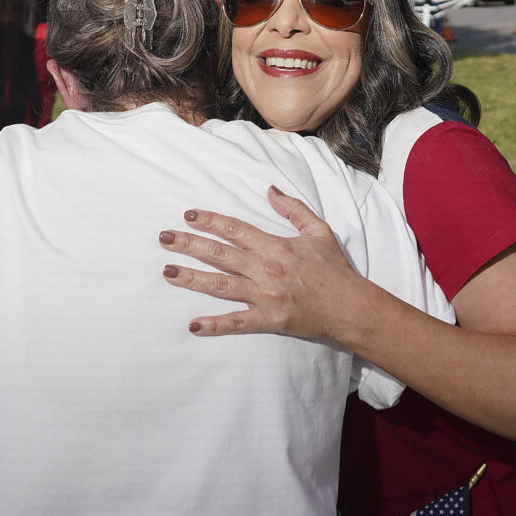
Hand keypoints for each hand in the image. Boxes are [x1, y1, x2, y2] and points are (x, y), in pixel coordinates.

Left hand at [159, 185, 367, 338]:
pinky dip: (214, 325)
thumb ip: (293, 209)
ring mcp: (265, 296)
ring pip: (220, 285)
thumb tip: (270, 190)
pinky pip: (236, 322)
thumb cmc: (334, 269)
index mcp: (276, 246)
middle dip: (189, 245)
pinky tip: (193, 325)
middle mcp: (266, 269)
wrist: (351, 307)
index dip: (210, 221)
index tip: (188, 215)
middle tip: (164, 238)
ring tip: (168, 271)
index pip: (235, 229)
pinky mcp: (268, 320)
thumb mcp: (319, 231)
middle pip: (220, 254)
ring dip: (192, 278)